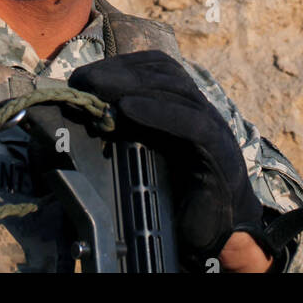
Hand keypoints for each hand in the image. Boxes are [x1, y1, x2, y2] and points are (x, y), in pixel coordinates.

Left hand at [69, 52, 276, 271]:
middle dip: (120, 72)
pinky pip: (192, 124)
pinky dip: (157, 112)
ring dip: (132, 85)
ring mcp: (215, 129)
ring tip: (97, 90)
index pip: (158, 67)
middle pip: (164, 74)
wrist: (215, 237)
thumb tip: (82, 114)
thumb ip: (124, 132)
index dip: (122, 64)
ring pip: (177, 91)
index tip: (85, 74)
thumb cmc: (175, 198)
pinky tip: (127, 109)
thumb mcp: (144, 156)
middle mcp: (202, 111)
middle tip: (83, 80)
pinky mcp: (220, 155)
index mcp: (185, 107)